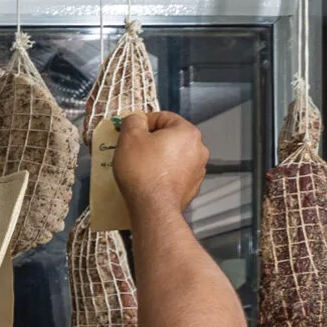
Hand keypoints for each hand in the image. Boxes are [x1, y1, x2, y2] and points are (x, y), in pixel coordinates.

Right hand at [111, 110, 210, 225]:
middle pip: (169, 137)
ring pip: (172, 156)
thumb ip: (133, 121)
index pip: (163, 117)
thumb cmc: (143, 174)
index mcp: (187, 132)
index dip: (143, 123)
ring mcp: (197, 169)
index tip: (131, 133)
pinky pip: (174, 174)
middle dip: (151, 143)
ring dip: (157, 159)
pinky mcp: (191, 187)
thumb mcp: (129, 138)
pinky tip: (148, 182)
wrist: (153, 208)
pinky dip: (162, 175)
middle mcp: (198, 149)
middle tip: (132, 152)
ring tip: (139, 169)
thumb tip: (136, 119)